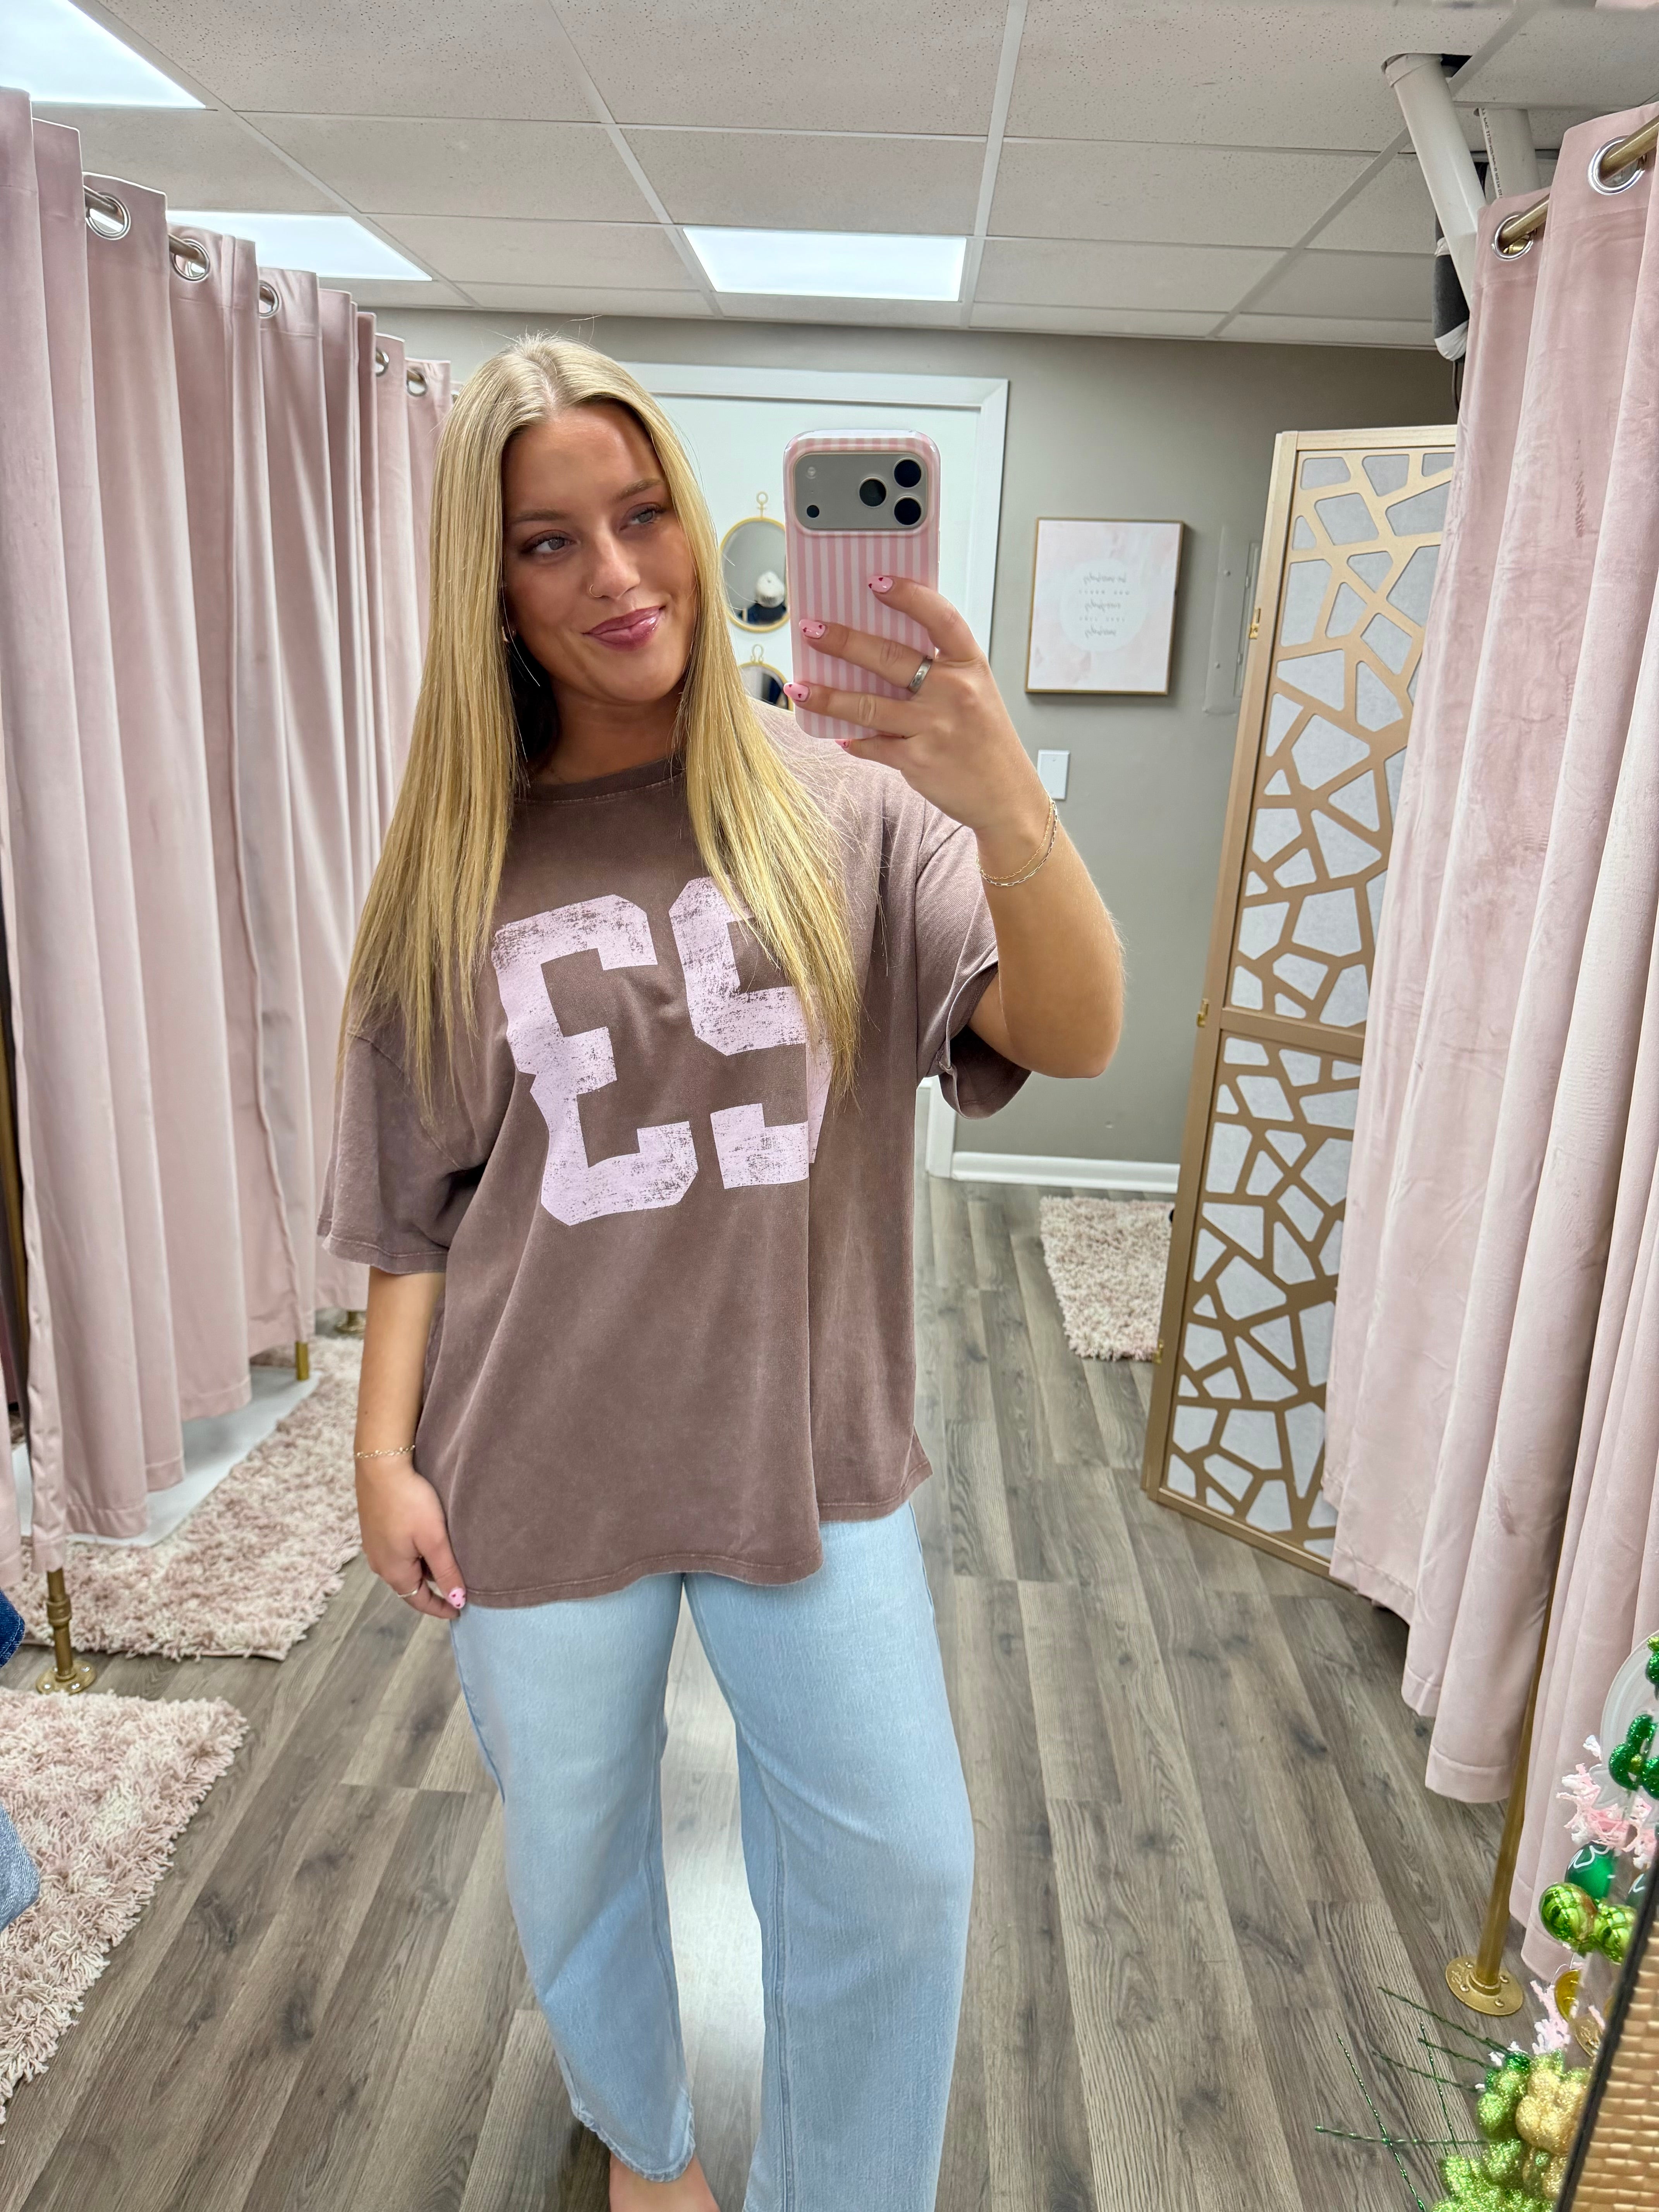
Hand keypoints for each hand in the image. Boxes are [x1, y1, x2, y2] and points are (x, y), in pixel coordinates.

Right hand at [357, 1457, 465, 1621]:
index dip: (440, 1608)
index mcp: (394, 1571)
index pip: (418, 1600)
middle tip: (456, 1588)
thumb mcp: (434, 1539)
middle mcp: (379, 1563)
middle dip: (432, 1589)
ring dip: (423, 1569)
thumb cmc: (410, 1502)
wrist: (380, 1465)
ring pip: (404, 1566)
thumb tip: (458, 1601)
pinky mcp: (373, 1528)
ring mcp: (373, 1545)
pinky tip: (427, 1540)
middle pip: (410, 1585)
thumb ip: (446, 1571)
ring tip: (446, 1563)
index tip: (459, 1611)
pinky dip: (414, 1554)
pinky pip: (396, 1551)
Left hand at [787, 576, 1051, 873]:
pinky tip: (837, 735)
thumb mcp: (976, 692)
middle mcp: (955, 691)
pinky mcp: (918, 760)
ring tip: (798, 687)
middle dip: (844, 641)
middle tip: (810, 629)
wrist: (1006, 797)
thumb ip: (938, 670)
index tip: (875, 582)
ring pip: (868, 705)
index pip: (939, 618)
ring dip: (828, 696)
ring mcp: (935, 727)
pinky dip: (853, 741)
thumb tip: (877, 652)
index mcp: (971, 665)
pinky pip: (873, 745)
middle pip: (890, 658)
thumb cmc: (985, 740)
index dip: (908, 596)